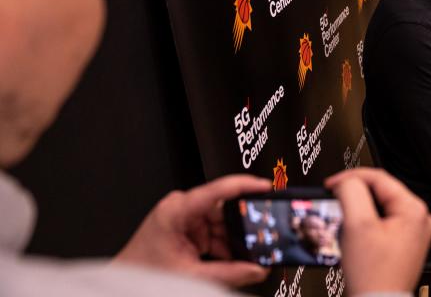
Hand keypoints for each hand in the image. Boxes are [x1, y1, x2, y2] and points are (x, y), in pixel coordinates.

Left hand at [115, 175, 271, 287]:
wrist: (123, 284)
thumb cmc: (142, 274)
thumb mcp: (190, 275)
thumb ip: (228, 273)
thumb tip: (257, 269)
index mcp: (177, 210)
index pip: (218, 189)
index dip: (245, 185)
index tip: (266, 187)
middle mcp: (180, 207)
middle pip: (222, 209)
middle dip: (240, 228)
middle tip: (259, 238)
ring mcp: (183, 216)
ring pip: (221, 222)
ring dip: (231, 241)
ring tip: (242, 257)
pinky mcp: (186, 227)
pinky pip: (213, 231)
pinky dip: (222, 246)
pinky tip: (228, 259)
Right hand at [326, 167, 430, 294]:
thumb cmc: (374, 275)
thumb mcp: (358, 225)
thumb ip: (351, 193)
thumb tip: (346, 181)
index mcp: (414, 209)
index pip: (379, 177)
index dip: (350, 177)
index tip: (331, 183)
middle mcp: (419, 219)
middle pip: (379, 192)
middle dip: (354, 195)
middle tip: (334, 200)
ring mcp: (412, 233)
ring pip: (378, 207)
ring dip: (358, 210)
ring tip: (344, 220)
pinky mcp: (402, 245)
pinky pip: (380, 223)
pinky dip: (364, 224)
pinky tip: (353, 235)